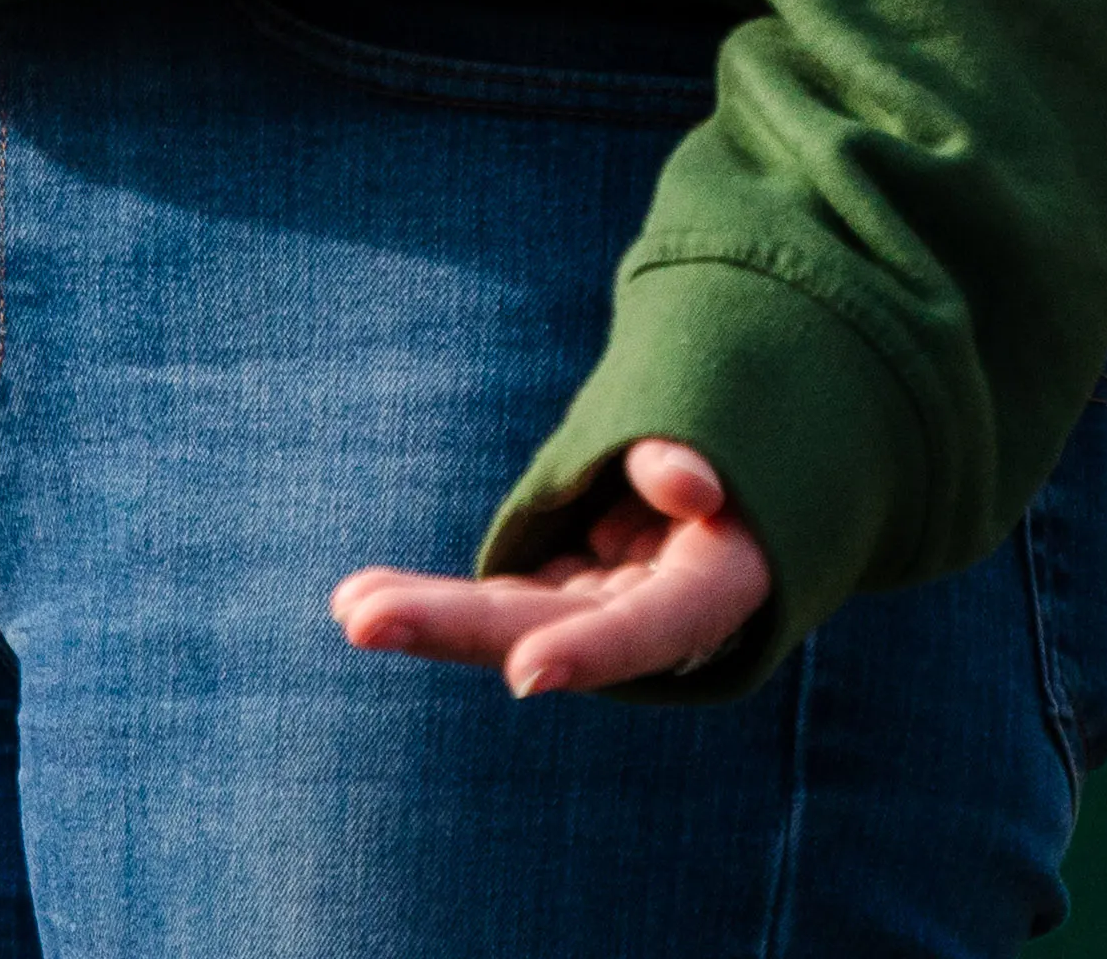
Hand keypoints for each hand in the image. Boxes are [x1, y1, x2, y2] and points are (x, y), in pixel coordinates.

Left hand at [332, 438, 772, 697]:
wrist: (753, 468)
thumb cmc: (745, 436)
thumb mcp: (730, 432)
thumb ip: (696, 459)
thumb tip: (694, 490)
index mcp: (720, 588)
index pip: (651, 627)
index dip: (592, 649)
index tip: (525, 673)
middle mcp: (657, 619)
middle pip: (554, 628)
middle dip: (459, 626)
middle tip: (362, 619)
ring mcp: (609, 608)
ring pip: (515, 620)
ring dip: (432, 617)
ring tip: (352, 606)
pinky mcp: (574, 592)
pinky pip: (503, 598)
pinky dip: (441, 602)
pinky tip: (367, 598)